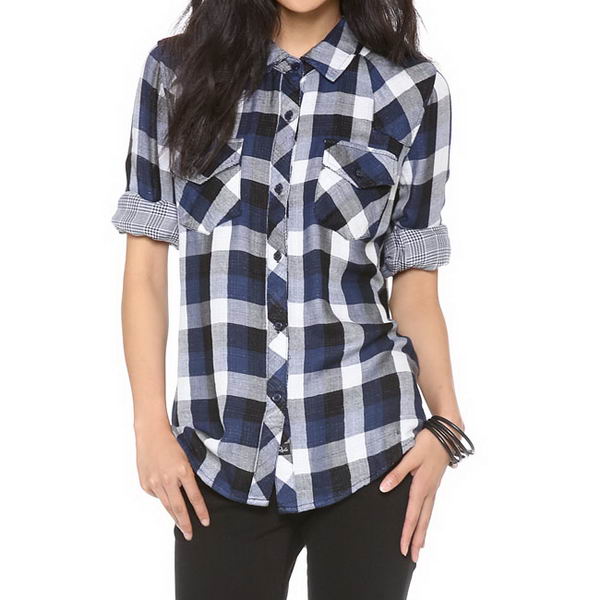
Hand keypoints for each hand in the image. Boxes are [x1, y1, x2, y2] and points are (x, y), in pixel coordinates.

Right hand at [135, 423, 209, 540]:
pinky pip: (157, 495)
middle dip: (185, 524)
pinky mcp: (145, 484)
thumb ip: (188, 476)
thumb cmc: (173, 443)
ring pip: (167, 505)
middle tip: (190, 535)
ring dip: (175, 517)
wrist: (151, 434)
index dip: (200, 511)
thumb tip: (190, 495)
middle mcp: (168, 479)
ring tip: (182, 527)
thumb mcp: (186, 458)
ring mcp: (155, 483)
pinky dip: (163, 496)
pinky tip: (165, 491)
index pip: (194, 497)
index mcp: (182, 471)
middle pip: (178, 508)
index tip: (205, 523)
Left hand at [379, 426, 450, 562]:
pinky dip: (426, 517)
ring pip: (428, 514)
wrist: (448, 433)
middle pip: (422, 520)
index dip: (406, 533)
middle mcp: (429, 490)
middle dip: (417, 540)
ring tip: (420, 547)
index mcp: (421, 486)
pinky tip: (424, 519)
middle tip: (413, 559)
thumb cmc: (428, 442)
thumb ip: (397, 473)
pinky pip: (430, 505)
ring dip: (423, 531)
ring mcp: (434, 487)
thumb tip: (383, 489)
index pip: (412, 515)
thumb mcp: (410, 455)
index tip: (403, 549)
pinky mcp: (435, 482)